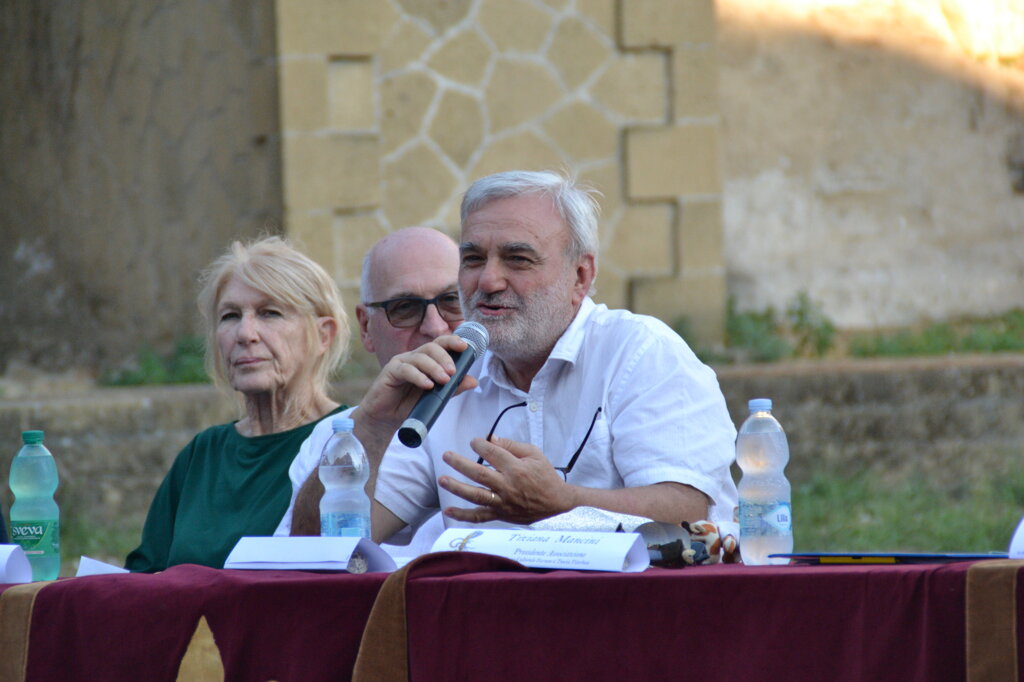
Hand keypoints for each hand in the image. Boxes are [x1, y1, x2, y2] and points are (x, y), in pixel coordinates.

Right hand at [356, 334, 477, 432]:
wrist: (387, 419)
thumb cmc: (410, 405)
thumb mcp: (435, 397)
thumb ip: (453, 388)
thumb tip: (473, 381)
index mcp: (426, 359)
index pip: (440, 344)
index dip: (452, 341)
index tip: (465, 346)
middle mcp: (414, 357)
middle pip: (431, 347)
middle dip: (445, 358)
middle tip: (452, 372)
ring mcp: (401, 362)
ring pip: (420, 357)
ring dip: (434, 367)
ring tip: (443, 380)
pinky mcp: (390, 371)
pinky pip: (406, 370)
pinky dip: (418, 376)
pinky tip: (427, 385)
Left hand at [439, 436, 575, 524]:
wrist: (558, 502)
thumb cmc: (545, 475)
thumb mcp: (534, 454)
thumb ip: (512, 445)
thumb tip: (491, 439)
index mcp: (516, 468)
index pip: (492, 453)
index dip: (480, 445)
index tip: (474, 442)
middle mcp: (508, 486)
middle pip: (479, 473)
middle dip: (460, 463)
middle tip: (446, 455)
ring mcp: (503, 502)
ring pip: (476, 495)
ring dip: (457, 488)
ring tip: (442, 479)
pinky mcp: (501, 515)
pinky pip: (479, 517)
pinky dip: (463, 516)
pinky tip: (448, 511)